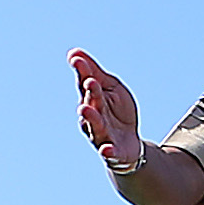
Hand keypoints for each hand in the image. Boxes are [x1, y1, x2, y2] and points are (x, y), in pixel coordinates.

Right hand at [70, 48, 149, 172]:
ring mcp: (101, 134)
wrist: (129, 142)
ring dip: (91, 118)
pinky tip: (107, 149)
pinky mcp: (113, 151)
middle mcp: (93, 117)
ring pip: (95, 126)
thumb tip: (74, 52)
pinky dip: (107, 151)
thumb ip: (94, 72)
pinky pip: (109, 152)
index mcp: (92, 99)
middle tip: (89, 81)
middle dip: (90, 93)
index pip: (85, 84)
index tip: (77, 59)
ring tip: (86, 109)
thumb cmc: (117, 112)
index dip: (82, 72)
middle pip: (91, 103)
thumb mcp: (111, 87)